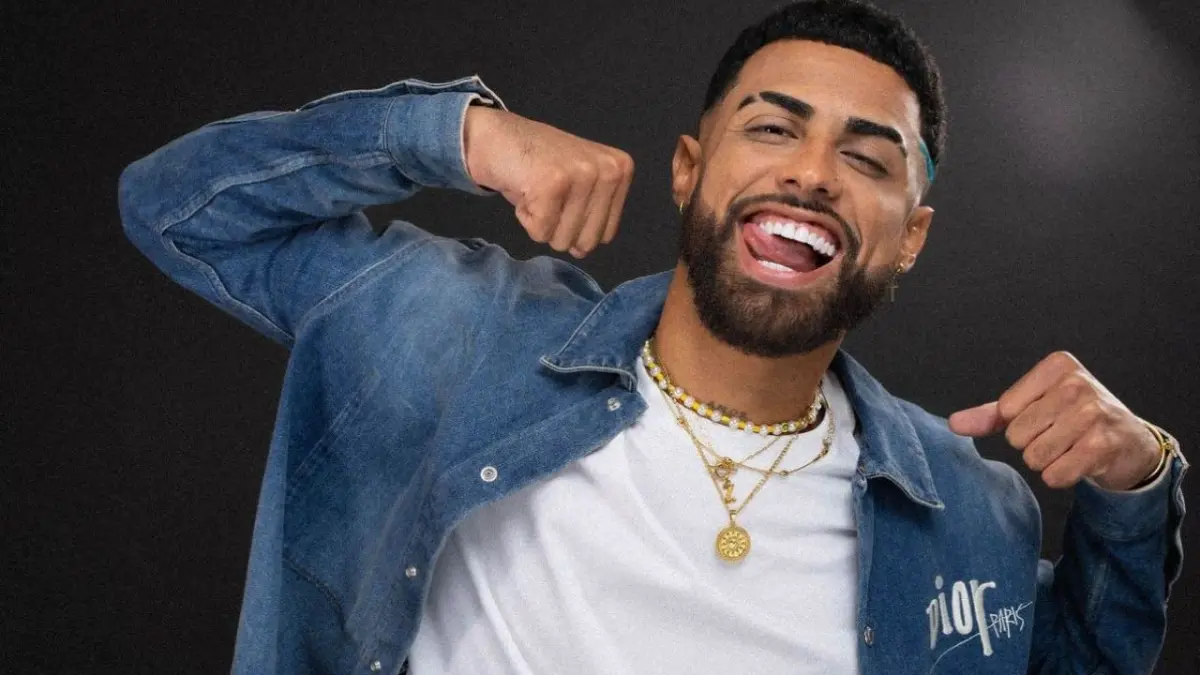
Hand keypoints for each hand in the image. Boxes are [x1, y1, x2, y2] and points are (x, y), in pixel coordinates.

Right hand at [463, 106, 633, 257]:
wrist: (496, 136)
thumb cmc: (536, 163)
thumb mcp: (577, 187)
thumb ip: (588, 219)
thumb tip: (582, 251)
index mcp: (621, 170)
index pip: (606, 234)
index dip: (575, 224)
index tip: (562, 194)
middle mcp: (609, 170)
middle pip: (586, 240)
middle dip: (558, 226)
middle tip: (547, 193)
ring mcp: (583, 175)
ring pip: (562, 239)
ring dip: (540, 221)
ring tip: (535, 188)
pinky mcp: (553, 183)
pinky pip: (540, 231)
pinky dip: (525, 217)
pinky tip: (524, 188)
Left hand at [948, 351, 1160, 490]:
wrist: (1129, 442)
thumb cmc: (1075, 420)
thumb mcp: (1034, 407)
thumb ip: (992, 415)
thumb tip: (954, 424)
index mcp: (1057, 366)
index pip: (1006, 409)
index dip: (1020, 423)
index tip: (1049, 417)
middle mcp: (1077, 384)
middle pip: (1017, 435)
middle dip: (1034, 443)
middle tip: (1062, 435)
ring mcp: (1093, 414)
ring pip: (1034, 456)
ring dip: (1048, 461)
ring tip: (1071, 447)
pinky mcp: (1102, 445)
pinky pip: (1055, 474)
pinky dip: (1061, 476)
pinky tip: (1081, 461)